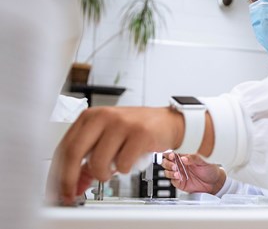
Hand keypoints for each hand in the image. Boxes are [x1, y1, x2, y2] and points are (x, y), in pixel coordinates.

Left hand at [47, 106, 184, 205]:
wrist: (167, 121)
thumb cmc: (136, 130)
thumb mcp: (108, 139)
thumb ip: (89, 159)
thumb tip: (75, 184)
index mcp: (91, 116)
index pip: (64, 146)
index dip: (59, 173)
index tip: (59, 190)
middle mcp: (104, 116)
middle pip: (73, 152)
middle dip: (70, 179)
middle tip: (73, 192)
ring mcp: (122, 124)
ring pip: (98, 162)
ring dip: (103, 174)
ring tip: (112, 170)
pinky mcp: (140, 133)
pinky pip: (123, 164)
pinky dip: (125, 169)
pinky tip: (129, 161)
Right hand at [162, 152, 225, 194]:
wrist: (214, 182)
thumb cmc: (210, 169)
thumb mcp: (204, 161)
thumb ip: (194, 158)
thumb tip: (184, 158)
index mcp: (185, 156)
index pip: (172, 152)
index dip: (169, 153)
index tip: (172, 155)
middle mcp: (180, 164)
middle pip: (166, 161)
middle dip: (168, 163)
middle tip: (174, 165)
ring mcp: (179, 173)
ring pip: (167, 171)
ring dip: (170, 171)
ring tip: (177, 172)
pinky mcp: (180, 182)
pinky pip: (172, 181)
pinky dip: (174, 179)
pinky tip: (179, 178)